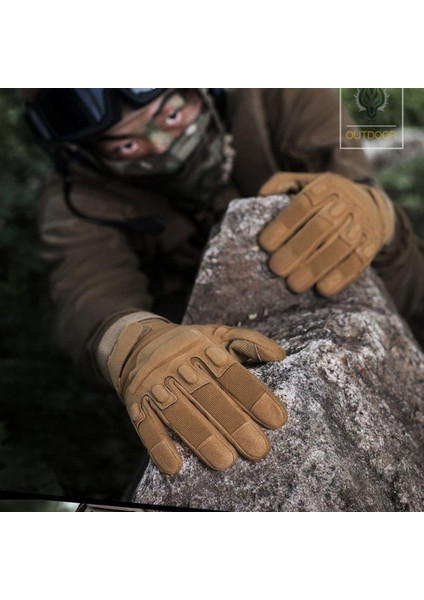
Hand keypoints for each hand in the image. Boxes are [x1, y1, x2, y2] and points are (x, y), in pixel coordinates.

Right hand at [107, 319, 287, 474]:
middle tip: (259, 449)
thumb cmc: (190, 345)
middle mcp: (177, 365)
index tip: (277, 420)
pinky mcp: (136, 403)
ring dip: (201, 438)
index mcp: (202, 348)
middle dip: (234, 423)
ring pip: (178, 413)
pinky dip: (159, 447)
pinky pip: (146, 426)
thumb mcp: (219, 334)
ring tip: (225, 461)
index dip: (254, 396)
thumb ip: (250, 343)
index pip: (231, 373)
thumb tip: (280, 356)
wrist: (136, 342)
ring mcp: (155, 385)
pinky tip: (175, 466)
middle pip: (207, 395)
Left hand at [258, 171, 394, 295]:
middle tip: (276, 268)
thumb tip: (260, 197)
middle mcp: (347, 203)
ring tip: (294, 284)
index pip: (304, 203)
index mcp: (327, 186)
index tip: (265, 245)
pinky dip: (340, 277)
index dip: (284, 225)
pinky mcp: (372, 245)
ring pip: (340, 246)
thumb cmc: (324, 200)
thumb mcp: (305, 183)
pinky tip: (322, 289)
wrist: (372, 206)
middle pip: (322, 226)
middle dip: (297, 249)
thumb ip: (281, 185)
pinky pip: (358, 262)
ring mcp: (362, 225)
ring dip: (316, 267)